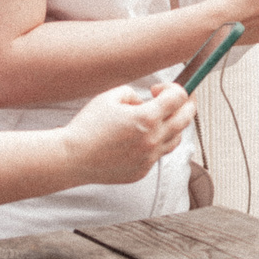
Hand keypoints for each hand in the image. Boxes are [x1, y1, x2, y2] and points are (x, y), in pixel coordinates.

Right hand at [58, 82, 193, 184]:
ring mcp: (148, 158)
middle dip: (185, 104)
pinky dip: (155, 143)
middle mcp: (153, 140)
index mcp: (146, 118)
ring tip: (155, 119)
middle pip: (186, 118)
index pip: (179, 97)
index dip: (173, 87)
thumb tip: (145, 101)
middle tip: (176, 98)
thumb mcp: (109, 97)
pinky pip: (158, 154)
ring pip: (176, 138)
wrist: (71, 158)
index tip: (158, 88)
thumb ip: (133, 93)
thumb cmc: (87, 126)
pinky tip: (139, 137)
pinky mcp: (142, 171)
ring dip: (172, 125)